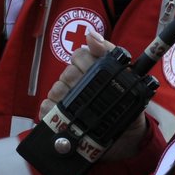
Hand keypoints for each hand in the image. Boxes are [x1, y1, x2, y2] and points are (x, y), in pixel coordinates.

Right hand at [40, 29, 148, 159]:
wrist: (129, 139)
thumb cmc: (128, 107)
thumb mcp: (128, 80)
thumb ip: (111, 54)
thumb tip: (91, 36)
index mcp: (92, 70)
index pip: (79, 55)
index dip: (85, 62)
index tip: (94, 72)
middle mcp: (77, 82)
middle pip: (66, 73)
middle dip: (79, 84)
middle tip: (93, 95)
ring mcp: (65, 98)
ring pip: (56, 89)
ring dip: (67, 99)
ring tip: (82, 110)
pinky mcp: (57, 116)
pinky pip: (46, 107)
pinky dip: (53, 111)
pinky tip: (65, 117)